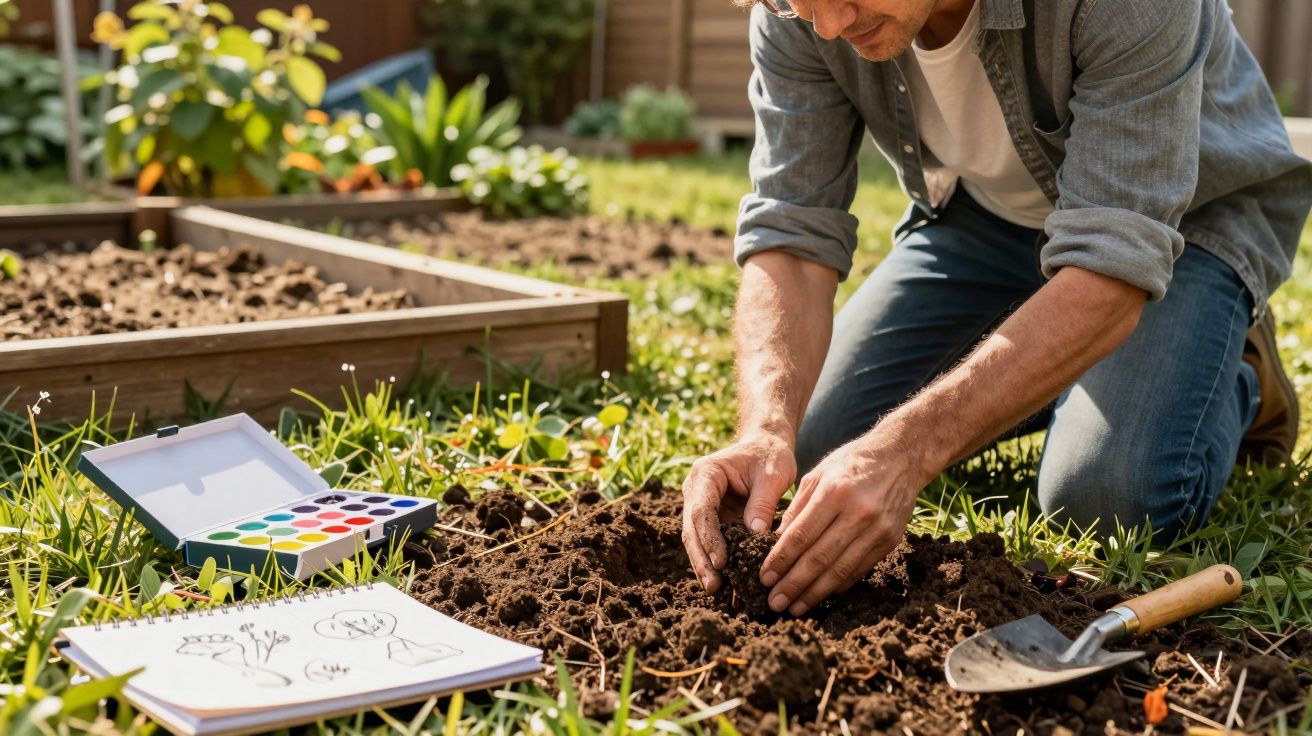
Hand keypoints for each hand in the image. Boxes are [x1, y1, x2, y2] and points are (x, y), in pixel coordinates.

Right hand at [681, 432, 796, 592]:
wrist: (766, 445)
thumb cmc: (770, 455)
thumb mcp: (773, 474)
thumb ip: (762, 503)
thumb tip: (756, 536)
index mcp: (706, 474)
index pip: (702, 510)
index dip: (709, 538)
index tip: (721, 562)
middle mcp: (696, 490)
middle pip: (692, 529)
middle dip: (702, 559)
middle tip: (713, 585)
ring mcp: (700, 504)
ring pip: (696, 539)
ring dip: (705, 564)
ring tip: (716, 589)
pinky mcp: (712, 517)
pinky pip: (709, 541)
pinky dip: (715, 560)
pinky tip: (724, 582)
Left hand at [760, 433, 928, 615]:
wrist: (901, 458)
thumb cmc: (851, 463)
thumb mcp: (817, 474)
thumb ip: (796, 509)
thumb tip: (775, 544)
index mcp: (835, 492)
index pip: (801, 535)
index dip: (780, 560)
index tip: (764, 578)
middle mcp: (858, 513)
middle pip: (819, 558)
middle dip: (793, 584)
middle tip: (774, 603)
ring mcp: (878, 529)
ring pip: (840, 570)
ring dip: (814, 593)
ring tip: (794, 607)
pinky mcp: (890, 541)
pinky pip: (859, 569)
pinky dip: (837, 585)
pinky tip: (820, 594)